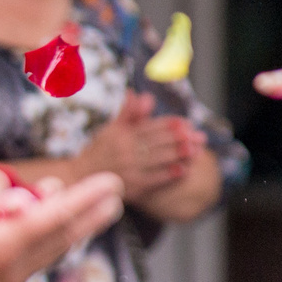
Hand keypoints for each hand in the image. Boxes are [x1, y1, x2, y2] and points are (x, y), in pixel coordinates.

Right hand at [0, 165, 122, 281]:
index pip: (58, 217)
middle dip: (90, 216)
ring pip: (48, 253)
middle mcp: (14, 271)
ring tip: (84, 210)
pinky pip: (32, 264)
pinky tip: (44, 235)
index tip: (112, 183)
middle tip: (113, 196)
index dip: (86, 197)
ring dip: (69, 229)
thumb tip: (5, 182)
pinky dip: (46, 244)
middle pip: (63, 239)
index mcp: (5, 248)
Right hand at [79, 93, 202, 195]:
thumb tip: (141, 94)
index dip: (171, 125)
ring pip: (159, 159)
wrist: (81, 179)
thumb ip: (128, 113)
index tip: (187, 124)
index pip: (151, 127)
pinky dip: (170, 174)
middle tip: (199, 137)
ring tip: (196, 151)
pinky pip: (155, 179)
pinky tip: (184, 170)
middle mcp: (124, 150)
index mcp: (121, 134)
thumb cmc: (99, 151)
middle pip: (159, 142)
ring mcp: (128, 169)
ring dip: (180, 155)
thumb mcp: (111, 129)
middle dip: (181, 139)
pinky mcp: (131, 187)